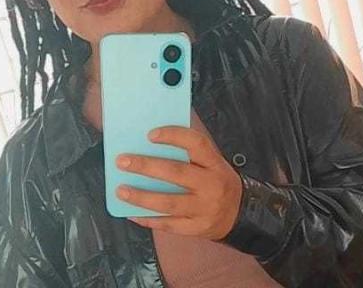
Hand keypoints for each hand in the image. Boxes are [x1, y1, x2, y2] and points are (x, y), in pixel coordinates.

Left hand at [115, 126, 242, 240]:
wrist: (241, 214)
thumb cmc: (219, 182)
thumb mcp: (214, 164)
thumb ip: (191, 155)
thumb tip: (152, 145)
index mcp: (215, 164)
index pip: (197, 144)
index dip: (174, 136)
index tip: (150, 134)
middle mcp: (211, 186)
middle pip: (177, 173)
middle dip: (146, 166)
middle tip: (123, 161)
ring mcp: (204, 210)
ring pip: (169, 202)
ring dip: (141, 196)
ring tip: (121, 190)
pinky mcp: (196, 229)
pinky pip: (168, 224)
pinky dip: (147, 219)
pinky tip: (131, 213)